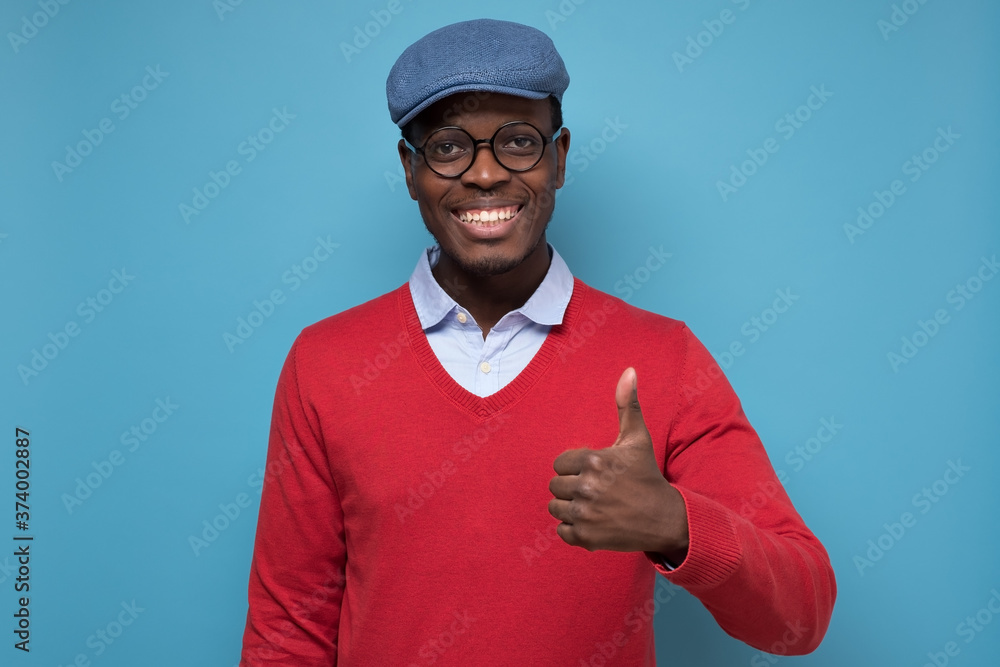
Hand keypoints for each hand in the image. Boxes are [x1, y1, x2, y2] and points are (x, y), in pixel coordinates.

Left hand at [547, 368, 688, 560]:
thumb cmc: (647, 476)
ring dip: (569, 508)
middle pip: (556, 486)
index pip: (560, 463)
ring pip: (555, 508)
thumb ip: (627, 405)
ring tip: (593, 505)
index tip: (594, 473)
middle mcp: (586, 487)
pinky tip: (593, 521)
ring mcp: (585, 514)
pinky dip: (573, 529)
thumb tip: (629, 371)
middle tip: (595, 490)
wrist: (664, 518)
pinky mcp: (586, 537)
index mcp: (593, 461)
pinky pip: (561, 531)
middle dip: (572, 487)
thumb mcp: (637, 439)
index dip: (575, 468)